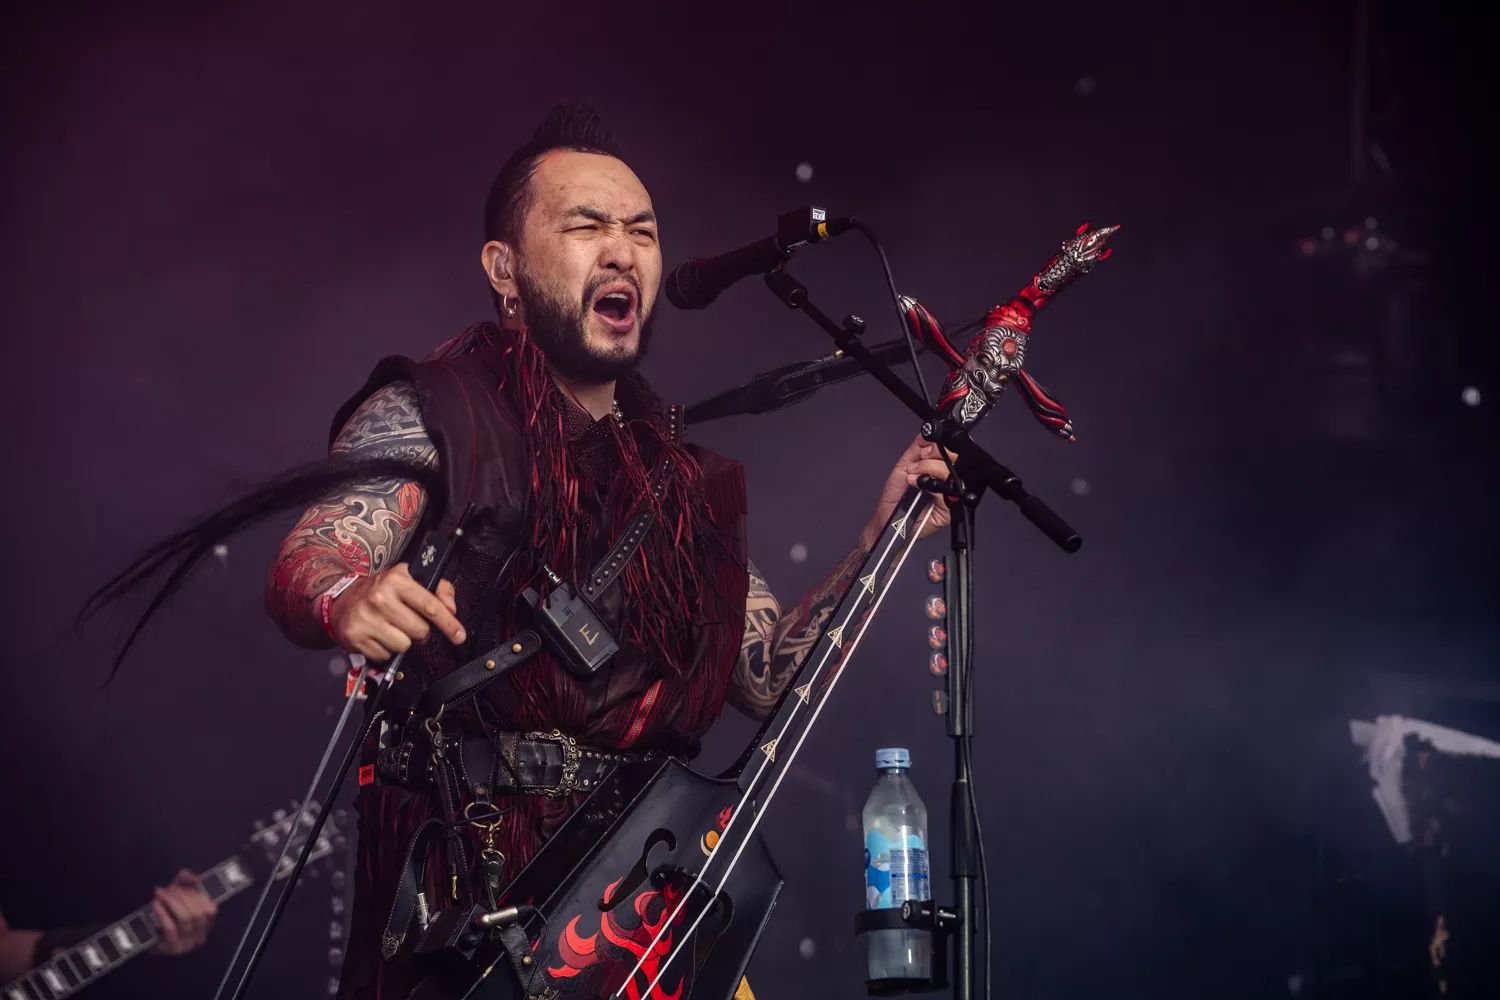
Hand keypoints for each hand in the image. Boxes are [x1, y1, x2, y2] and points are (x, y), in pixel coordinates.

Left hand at [150, 871, 216, 956]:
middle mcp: (200, 937)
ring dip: (172, 902)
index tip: (180, 886)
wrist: (144, 936)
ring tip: (160, 894)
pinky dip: (163, 913)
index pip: (210, 910)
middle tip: (167, 889)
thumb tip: (194, 878)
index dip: (197, 896)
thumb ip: (185, 881)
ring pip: (185, 919)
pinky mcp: (171, 948)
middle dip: (182, 897)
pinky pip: (170, 928)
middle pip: (197, 913)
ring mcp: (186, 945)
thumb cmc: (164, 914)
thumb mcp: (176, 895)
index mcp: (206, 924)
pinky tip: (155, 904)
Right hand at [329, 562, 463, 660]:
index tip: (459, 635)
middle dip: (420, 631)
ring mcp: (366, 618)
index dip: (449, 624)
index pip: (430, 606)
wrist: (341, 600)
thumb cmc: (380, 591)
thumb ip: (437, 589)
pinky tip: (379, 635)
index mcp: (396, 580)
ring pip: (404, 645)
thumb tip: (451, 608)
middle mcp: (380, 598)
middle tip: (408, 622)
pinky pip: (386, 655)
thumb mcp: (408, 579)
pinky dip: (386, 649)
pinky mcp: (356, 637)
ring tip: (392, 628)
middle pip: (420, 630)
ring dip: (402, 641)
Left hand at [862, 434, 956, 544]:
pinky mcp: (950, 509)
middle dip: (931, 458)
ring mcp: (951, 495)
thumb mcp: (906, 464)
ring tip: (913, 478)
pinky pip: (946, 490)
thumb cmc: (896, 495)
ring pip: (949, 472)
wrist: (888, 516)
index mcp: (941, 469)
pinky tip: (918, 486)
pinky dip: (929, 485)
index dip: (939, 447)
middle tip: (915, 466)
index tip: (924, 451)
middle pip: (954, 459)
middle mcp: (949, 481)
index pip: (951, 452)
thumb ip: (918, 447)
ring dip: (926, 470)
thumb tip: (927, 432)